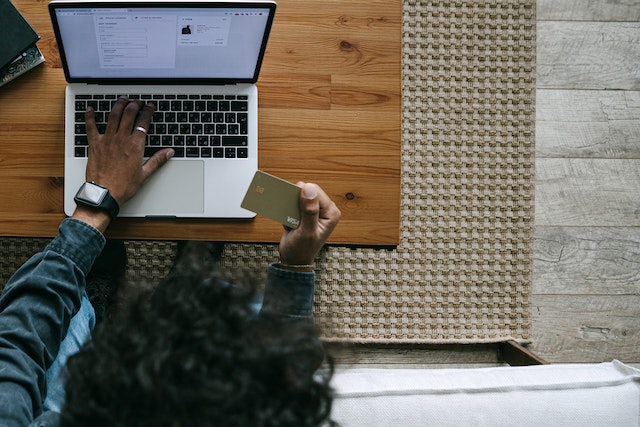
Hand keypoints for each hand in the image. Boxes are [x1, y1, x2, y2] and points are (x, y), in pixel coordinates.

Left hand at [73, 97, 172, 231]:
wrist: (104, 193)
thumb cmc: (124, 186)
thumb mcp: (145, 174)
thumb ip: (157, 160)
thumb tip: (169, 152)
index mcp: (135, 146)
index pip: (143, 123)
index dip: (147, 112)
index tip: (150, 107)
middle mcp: (121, 140)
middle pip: (128, 115)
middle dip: (134, 105)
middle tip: (137, 101)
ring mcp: (106, 140)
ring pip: (113, 117)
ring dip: (118, 105)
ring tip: (122, 99)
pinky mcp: (94, 144)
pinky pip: (91, 126)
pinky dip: (90, 116)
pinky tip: (90, 109)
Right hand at [278, 183, 340, 269]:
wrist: (294, 260)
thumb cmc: (302, 250)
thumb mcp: (307, 232)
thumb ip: (309, 211)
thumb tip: (309, 189)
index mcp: (331, 212)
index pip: (315, 192)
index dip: (302, 196)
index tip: (293, 208)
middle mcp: (325, 209)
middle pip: (307, 191)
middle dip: (295, 202)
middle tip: (292, 217)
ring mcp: (314, 210)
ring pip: (298, 196)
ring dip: (290, 206)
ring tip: (292, 222)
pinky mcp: (304, 212)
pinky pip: (293, 203)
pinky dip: (287, 210)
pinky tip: (290, 224)